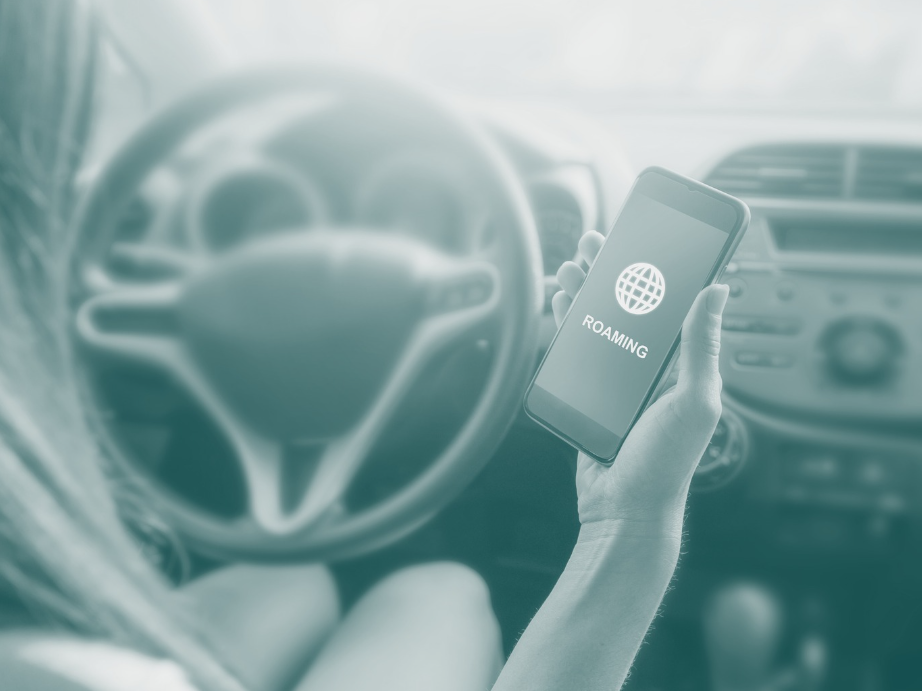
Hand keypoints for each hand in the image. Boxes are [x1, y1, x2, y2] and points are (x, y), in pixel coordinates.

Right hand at [553, 230, 729, 532]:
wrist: (625, 508)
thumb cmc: (666, 463)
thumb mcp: (694, 401)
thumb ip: (701, 346)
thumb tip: (717, 290)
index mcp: (681, 363)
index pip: (671, 302)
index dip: (655, 267)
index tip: (642, 238)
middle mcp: (652, 365)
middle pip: (629, 305)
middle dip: (611, 270)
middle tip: (596, 244)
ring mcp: (620, 378)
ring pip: (600, 321)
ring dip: (587, 290)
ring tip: (573, 266)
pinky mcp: (592, 391)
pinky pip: (579, 348)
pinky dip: (569, 321)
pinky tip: (563, 303)